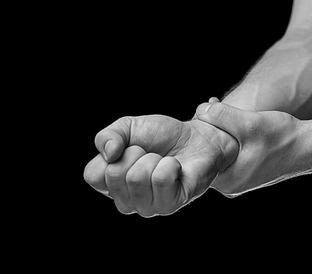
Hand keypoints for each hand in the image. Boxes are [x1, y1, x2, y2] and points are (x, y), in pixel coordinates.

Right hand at [83, 115, 238, 216]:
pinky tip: (176, 169)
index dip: (111, 154)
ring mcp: (148, 206)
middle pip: (115, 174)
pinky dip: (170, 165)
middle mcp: (127, 201)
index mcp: (111, 184)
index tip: (129, 148)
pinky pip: (161, 179)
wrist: (197, 137)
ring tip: (163, 161)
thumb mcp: (129, 127)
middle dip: (136, 153)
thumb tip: (108, 154)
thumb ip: (108, 135)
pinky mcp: (171, 205)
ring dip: (154, 159)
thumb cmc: (162, 136)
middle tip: (151, 153)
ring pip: (137, 177)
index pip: (92, 175)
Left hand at [195, 100, 304, 195]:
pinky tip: (233, 120)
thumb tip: (200, 110)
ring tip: (218, 110)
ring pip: (220, 152)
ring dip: (219, 131)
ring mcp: (240, 179)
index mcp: (228, 180)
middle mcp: (231, 185)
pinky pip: (231, 152)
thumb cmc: (283, 138)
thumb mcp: (249, 123)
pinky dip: (230, 136)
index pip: (199, 160)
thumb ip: (222, 116)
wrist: (310, 146)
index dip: (197, 136)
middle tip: (208, 109)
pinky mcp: (248, 170)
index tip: (198, 118)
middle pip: (208, 155)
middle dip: (207, 131)